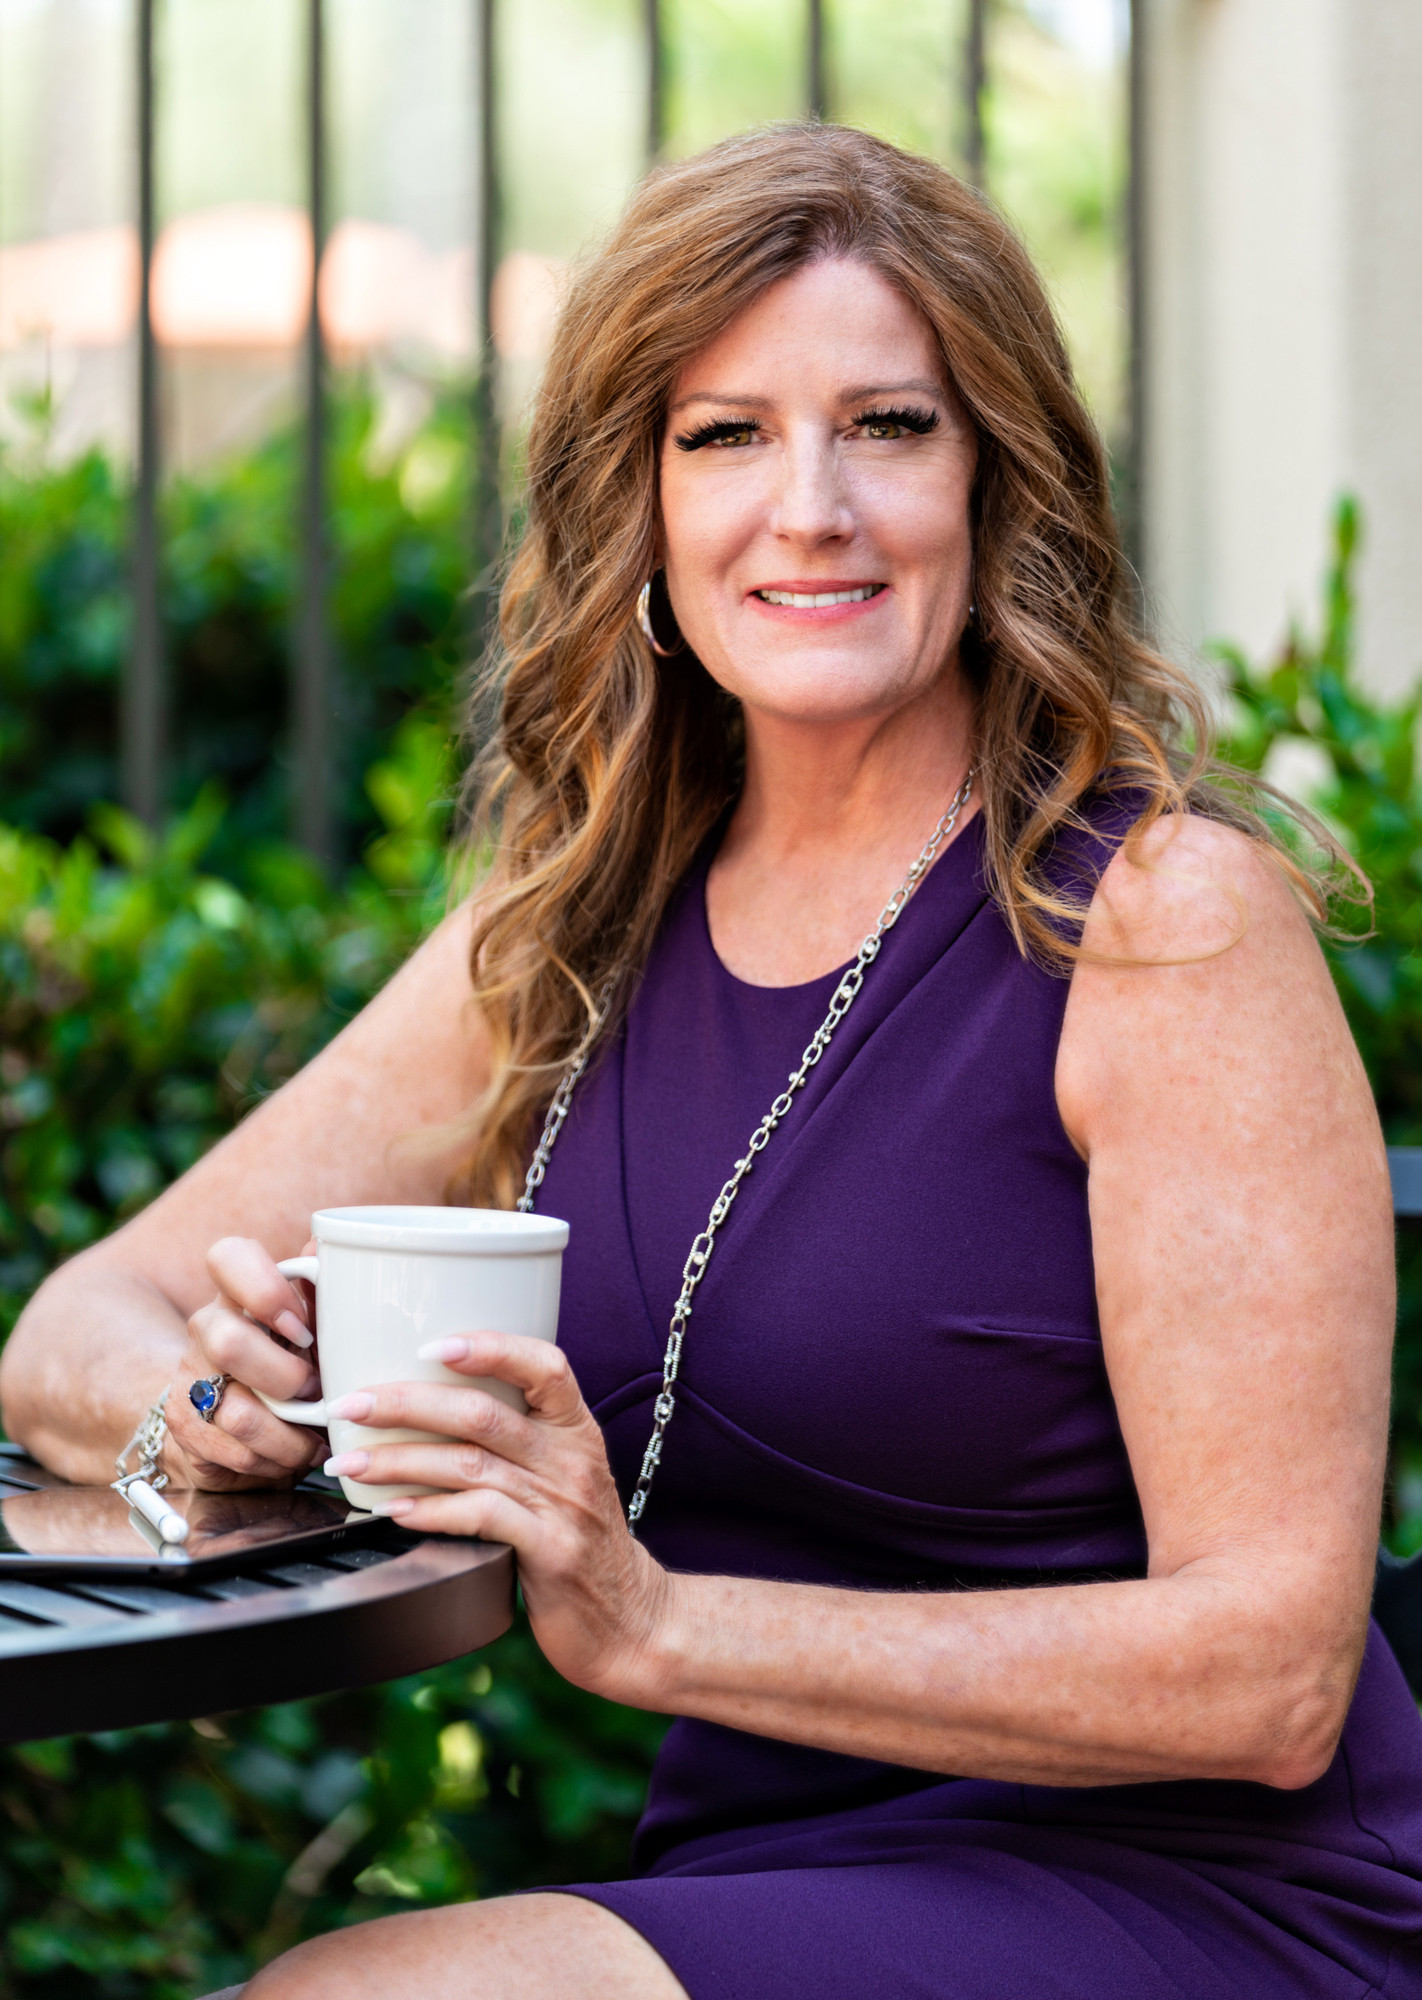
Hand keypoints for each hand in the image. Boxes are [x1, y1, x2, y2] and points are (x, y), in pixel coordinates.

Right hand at [162, 1237, 327, 1489]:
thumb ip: (321, 1288)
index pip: (228, 1257)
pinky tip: (290, 1454)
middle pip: (229, 1343)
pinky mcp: (186, 1428)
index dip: (265, 1290)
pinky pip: (238, 1453)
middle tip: (316, 1390)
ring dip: (291, 1434)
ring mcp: (191, 1380)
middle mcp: (206, 1330)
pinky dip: (277, 1461)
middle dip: (287, 1378)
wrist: (234, 1418)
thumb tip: (331, 1243)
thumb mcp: (310, 1324)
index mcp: (237, 1291)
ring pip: (239, 1413)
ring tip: (314, 1435)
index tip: (301, 1326)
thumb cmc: (288, 1359)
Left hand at [321, 1333, 671, 1700]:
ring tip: (349, 1462)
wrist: (631, 1619)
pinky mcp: (550, 1552)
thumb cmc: (581, 1540)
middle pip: (482, 1413)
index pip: (544, 1364)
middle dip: (405, 1403)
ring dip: (399, 1460)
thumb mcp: (564, 1475)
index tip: (429, 1346)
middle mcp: (571, 1458)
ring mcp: (562, 1505)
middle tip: (350, 1406)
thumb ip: (516, 1441)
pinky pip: (480, 1517)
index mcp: (575, 1429)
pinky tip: (393, 1510)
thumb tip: (429, 1410)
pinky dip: (430, 1510)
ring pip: (469, 1464)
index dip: (489, 1347)